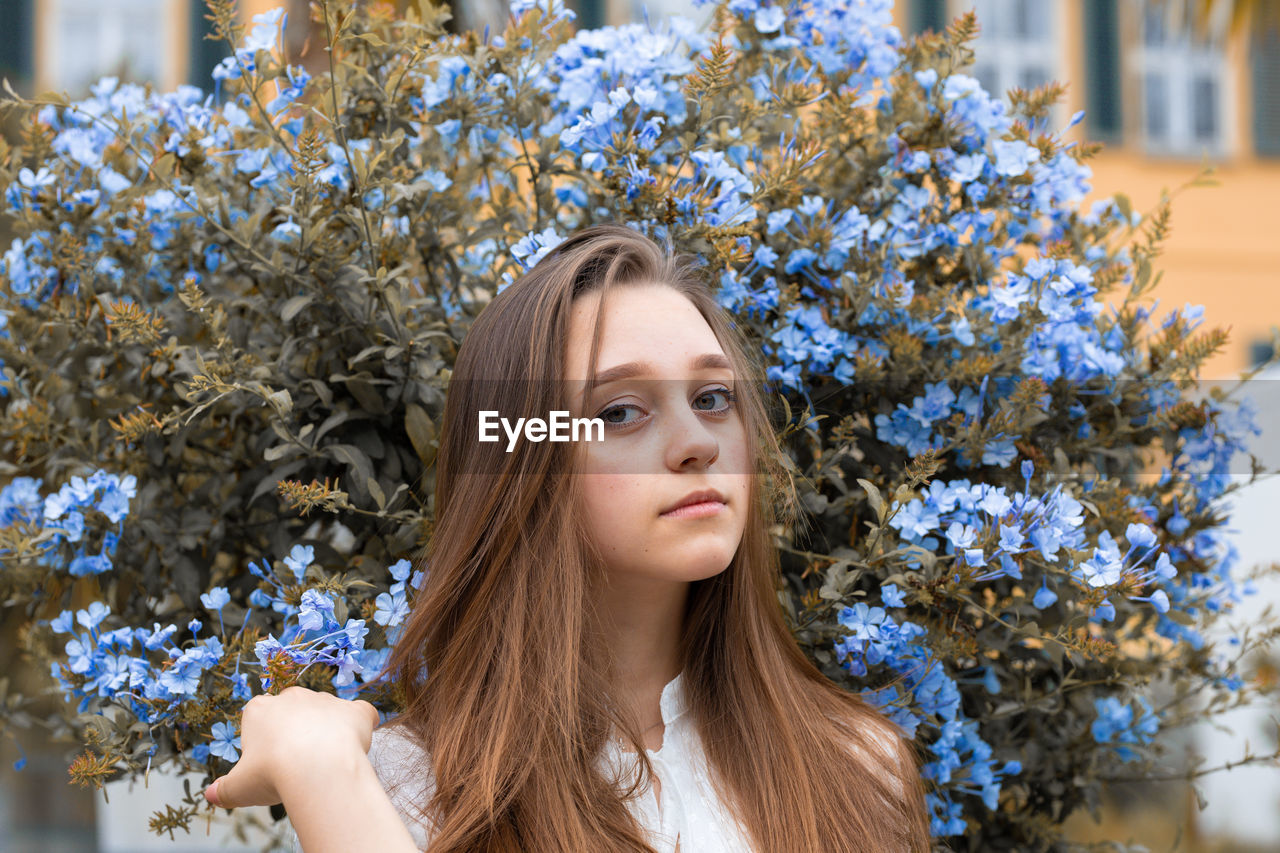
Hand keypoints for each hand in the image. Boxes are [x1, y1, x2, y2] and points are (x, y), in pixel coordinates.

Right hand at [203, 686, 380, 809]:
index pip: (259, 721)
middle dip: (294, 735)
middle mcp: (293, 697)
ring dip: (325, 732)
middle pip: (292, 714)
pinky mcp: (354, 710)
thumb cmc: (272, 774)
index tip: (267, 765)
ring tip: (323, 763)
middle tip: (295, 765)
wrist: (316, 769)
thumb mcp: (238, 787)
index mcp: (260, 709)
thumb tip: (211, 796)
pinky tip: (357, 741)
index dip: (263, 745)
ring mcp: (326, 700)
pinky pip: (361, 713)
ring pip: (325, 713)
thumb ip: (223, 790)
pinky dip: (361, 725)